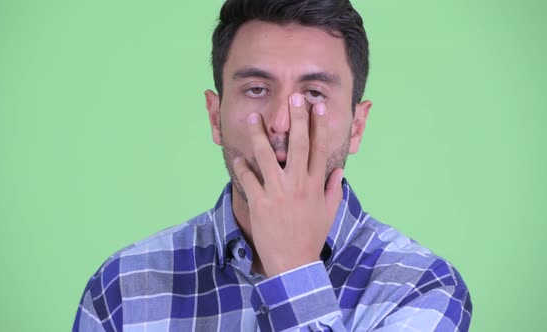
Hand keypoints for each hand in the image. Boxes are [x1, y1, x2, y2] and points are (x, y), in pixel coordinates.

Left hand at [233, 93, 343, 277]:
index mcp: (315, 185)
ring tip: (253, 118)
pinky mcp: (260, 203)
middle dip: (296, 119)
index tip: (317, 107)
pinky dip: (242, 166)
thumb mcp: (328, 213)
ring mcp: (278, 192)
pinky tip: (238, 156)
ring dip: (259, 135)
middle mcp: (298, 184)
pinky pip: (249, 179)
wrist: (294, 264)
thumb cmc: (311, 237)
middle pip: (297, 145)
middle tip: (293, 97)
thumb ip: (333, 190)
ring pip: (268, 156)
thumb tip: (338, 170)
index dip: (319, 126)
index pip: (319, 149)